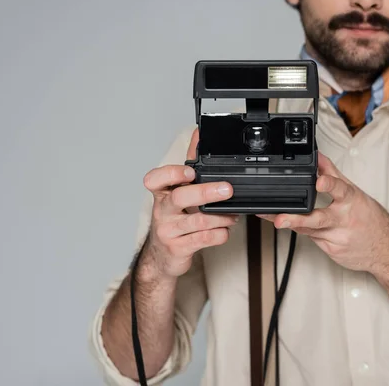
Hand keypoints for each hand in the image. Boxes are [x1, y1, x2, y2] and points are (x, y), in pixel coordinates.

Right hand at [140, 129, 238, 279]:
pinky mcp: (178, 248)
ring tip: (233, 214)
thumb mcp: (179, 191)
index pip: (155, 179)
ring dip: (221, 216)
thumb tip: (198, 134)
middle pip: (181, 198)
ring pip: (198, 220)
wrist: (164, 256)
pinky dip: (219, 233)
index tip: (190, 173)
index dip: (172, 174)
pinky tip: (224, 229)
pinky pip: (204, 239)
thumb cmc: (174, 219)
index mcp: (162, 193)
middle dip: (206, 192)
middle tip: (228, 189)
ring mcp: (168, 230)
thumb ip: (190, 164)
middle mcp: (162, 210)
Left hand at [258, 152, 388, 274]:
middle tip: (280, 218)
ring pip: (308, 230)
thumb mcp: (354, 193)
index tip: (319, 181)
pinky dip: (303, 231)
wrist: (387, 250)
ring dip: (289, 224)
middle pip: (318, 219)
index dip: (329, 184)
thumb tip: (318, 156)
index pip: (340, 190)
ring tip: (273, 220)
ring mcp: (337, 238)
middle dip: (297, 218)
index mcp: (351, 201)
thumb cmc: (370, 219)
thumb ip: (333, 174)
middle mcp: (344, 220)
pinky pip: (312, 238)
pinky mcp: (332, 250)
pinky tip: (294, 226)